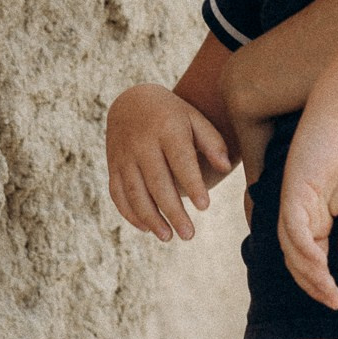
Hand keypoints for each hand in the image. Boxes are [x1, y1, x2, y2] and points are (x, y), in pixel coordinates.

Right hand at [106, 84, 232, 240]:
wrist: (130, 101)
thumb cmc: (172, 114)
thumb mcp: (194, 118)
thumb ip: (212, 141)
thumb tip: (225, 168)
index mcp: (167, 128)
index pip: (180, 160)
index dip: (192, 184)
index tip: (205, 207)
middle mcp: (142, 143)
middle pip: (157, 183)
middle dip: (172, 211)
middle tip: (189, 235)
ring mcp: (123, 155)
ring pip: (134, 192)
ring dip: (150, 218)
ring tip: (168, 237)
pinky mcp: (112, 165)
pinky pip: (117, 194)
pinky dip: (130, 214)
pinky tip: (147, 229)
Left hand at [278, 109, 337, 308]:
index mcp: (311, 219)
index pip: (308, 258)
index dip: (319, 282)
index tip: (337, 301)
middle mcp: (297, 215)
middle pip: (296, 259)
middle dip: (312, 284)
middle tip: (331, 301)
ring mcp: (292, 204)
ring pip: (292, 248)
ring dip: (308, 271)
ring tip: (326, 288)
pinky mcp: (292, 191)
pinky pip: (294, 227)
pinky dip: (304, 248)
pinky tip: (320, 263)